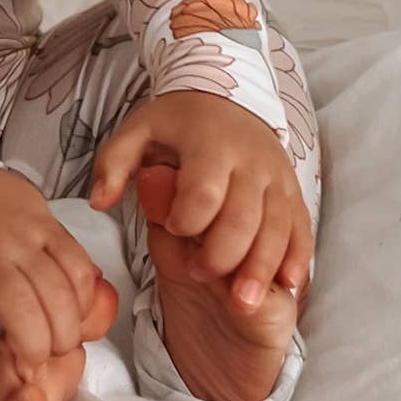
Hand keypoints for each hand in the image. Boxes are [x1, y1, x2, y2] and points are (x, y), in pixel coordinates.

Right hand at [0, 168, 114, 378]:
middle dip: (60, 339)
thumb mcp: (32, 213)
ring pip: (20, 311)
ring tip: (23, 357)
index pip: (81, 275)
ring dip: (28, 345)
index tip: (70, 325)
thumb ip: (57, 248)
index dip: (82, 311)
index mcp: (41, 227)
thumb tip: (89, 287)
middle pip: (56, 300)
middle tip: (49, 350)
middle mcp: (16, 242)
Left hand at [88, 90, 311, 310]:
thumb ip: (114, 165)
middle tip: (198, 274)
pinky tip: (287, 285)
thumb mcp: (137, 131)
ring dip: (261, 268)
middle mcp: (251, 161)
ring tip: (241, 302)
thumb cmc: (178, 124)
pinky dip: (297, 258)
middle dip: (222, 255)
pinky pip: (302, 228)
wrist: (230, 98)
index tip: (173, 229)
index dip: (187, 219)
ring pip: (278, 228)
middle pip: (244, 217)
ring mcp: (277, 178)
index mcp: (210, 144)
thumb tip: (99, 201)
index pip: (203, 191)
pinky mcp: (293, 193)